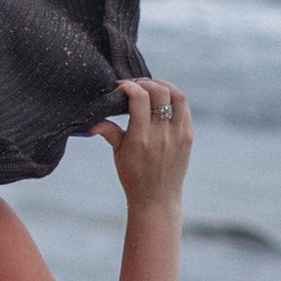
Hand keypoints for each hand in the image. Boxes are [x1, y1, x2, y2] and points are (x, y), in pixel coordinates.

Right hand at [96, 77, 192, 206]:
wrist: (156, 198)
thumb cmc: (133, 177)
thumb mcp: (118, 154)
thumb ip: (109, 132)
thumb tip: (92, 122)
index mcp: (140, 138)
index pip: (139, 98)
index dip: (129, 86)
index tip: (121, 87)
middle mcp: (161, 134)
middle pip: (160, 92)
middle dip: (146, 82)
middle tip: (137, 85)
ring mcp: (178, 135)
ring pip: (177, 96)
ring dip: (164, 85)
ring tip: (153, 87)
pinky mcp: (188, 137)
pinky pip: (184, 109)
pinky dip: (174, 99)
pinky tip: (164, 100)